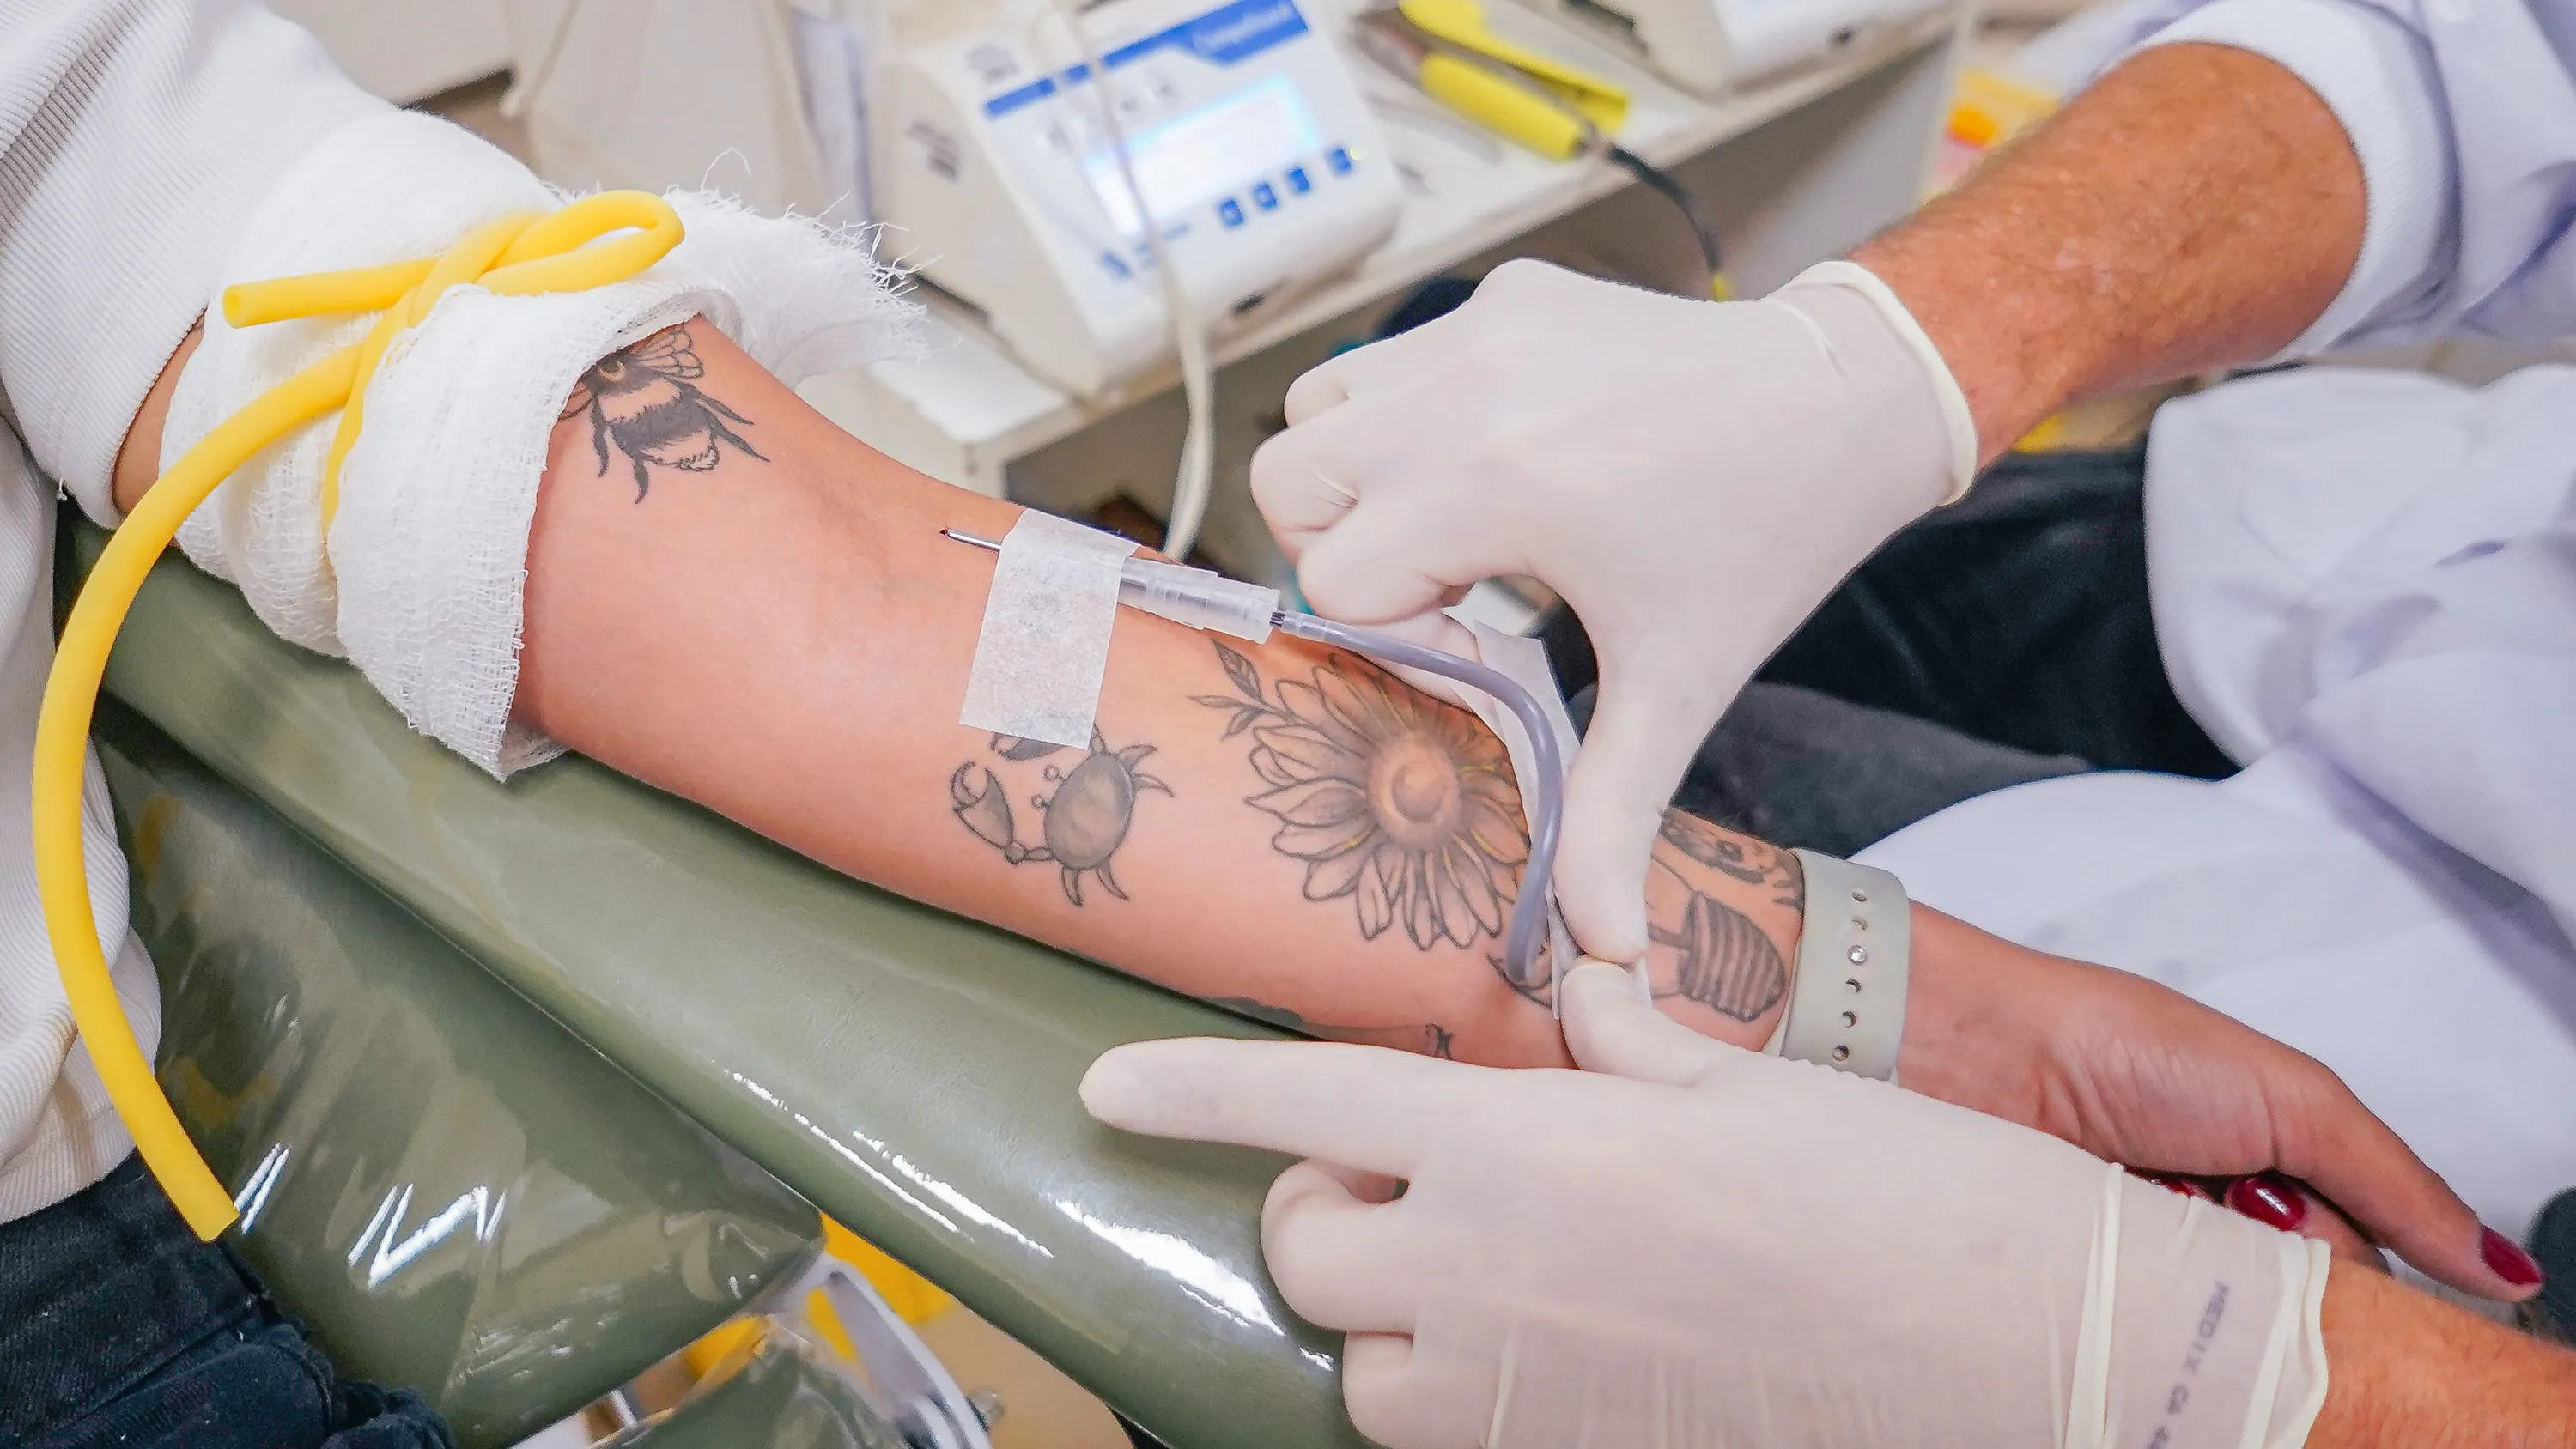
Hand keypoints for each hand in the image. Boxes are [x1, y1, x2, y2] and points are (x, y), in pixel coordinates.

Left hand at [1084, 963, 2327, 1448]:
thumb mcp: (1754, 1082)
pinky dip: (1459, 1395)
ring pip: (1363, 1369)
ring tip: (1472, 1274)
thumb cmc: (1904, 1192)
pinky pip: (1451, 1439)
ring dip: (1385, 1319)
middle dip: (1324, 1210)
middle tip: (1406, 1176)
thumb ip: (1628, 1042)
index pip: (1307, 1101)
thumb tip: (1576, 991)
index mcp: (1533, 1139)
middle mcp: (1499, 1266)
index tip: (1101, 1088)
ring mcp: (1532, 1385)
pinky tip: (1535, 1346)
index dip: (1188, 1093)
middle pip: (1306, 1250)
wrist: (2028, 1355)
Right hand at [1250, 260, 1971, 961]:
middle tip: (1446, 581)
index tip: (1486, 639)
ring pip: (1319, 406)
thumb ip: (1608, 814)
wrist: (1849, 397)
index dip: (1397, 630)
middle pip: (1290, 485)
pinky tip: (1502, 453)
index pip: (1336, 578)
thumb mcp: (1679, 685)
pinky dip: (1410, 413)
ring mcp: (1481, 328)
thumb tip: (1594, 952)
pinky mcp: (1506, 293)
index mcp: (1500, 486)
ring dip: (1359, 474)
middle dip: (1343, 548)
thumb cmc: (1762, 543)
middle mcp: (1469, 392)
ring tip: (1457, 517)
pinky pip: (1390, 358)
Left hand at [1900, 910, 2540, 1299]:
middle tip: (2242, 1231)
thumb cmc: (2109, 1041)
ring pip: (2218, 1333)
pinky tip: (2134, 1288)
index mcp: (2268, 1167)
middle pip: (2291, 1305)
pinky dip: (2150, 1323)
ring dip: (2213, 1303)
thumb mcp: (2289, 1096)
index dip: (2359, 1279)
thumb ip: (2392, 1180)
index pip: (2355, 1265)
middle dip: (2283, 1286)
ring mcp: (2144, 1259)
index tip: (2341, 1276)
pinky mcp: (2084, 1294)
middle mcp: (2209, 1221)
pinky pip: (2143, 1347)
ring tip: (2176, 1236)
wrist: (1968, 1048)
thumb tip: (2497, 1262)